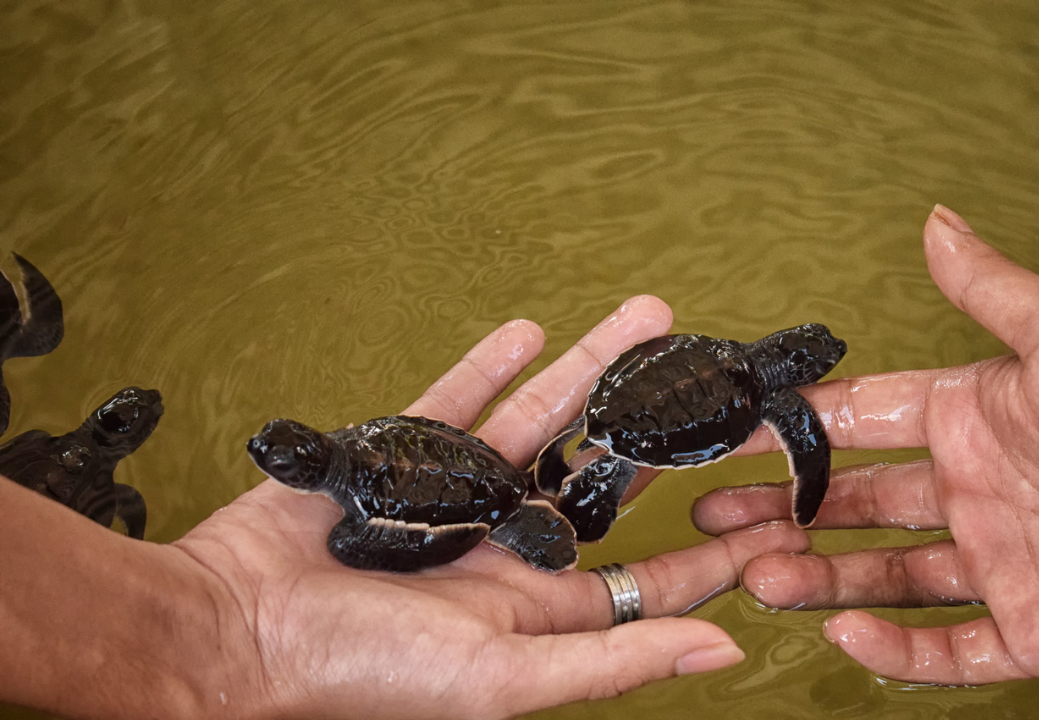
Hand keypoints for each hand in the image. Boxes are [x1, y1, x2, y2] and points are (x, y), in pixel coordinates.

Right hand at [173, 295, 808, 719]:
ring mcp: (454, 497)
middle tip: (716, 378)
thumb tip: (723, 656)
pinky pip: (454, 399)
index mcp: (537, 610)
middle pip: (606, 479)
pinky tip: (533, 331)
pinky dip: (490, 366)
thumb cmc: (362, 675)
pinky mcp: (398, 457)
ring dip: (592, 369)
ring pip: (541, 422)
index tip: (774, 511)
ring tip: (648, 318)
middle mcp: (506, 550)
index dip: (711, 549)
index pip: (647, 577)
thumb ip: (614, 662)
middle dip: (662, 427)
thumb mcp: (502, 678)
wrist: (230, 631)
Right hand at [692, 206, 1038, 684]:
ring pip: (884, 577)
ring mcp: (1000, 564)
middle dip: (782, 510)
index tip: (729, 434)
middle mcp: (975, 491)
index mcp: (974, 420)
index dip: (792, 430)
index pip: (859, 424)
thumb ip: (992, 290)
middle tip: (713, 513)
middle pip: (853, 505)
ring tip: (750, 574)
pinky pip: (949, 650)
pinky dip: (892, 651)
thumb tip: (936, 221)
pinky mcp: (1034, 631)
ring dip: (815, 577)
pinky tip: (840, 629)